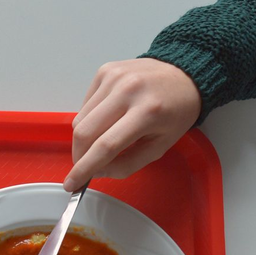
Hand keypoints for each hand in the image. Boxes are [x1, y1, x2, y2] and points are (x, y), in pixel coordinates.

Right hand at [63, 58, 200, 190]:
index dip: (85, 168)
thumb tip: (97, 171)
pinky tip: (107, 118)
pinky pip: (85, 104)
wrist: (183, 75)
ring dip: (84, 138)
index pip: (105, 146)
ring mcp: (114, 77)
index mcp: (147, 113)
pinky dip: (89, 119)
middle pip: (85, 132)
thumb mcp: (160, 147)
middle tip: (84, 166)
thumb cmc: (175, 112)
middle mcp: (128, 91)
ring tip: (102, 138)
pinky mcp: (105, 71)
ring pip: (80, 119)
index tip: (72, 183)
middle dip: (79, 156)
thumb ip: (127, 165)